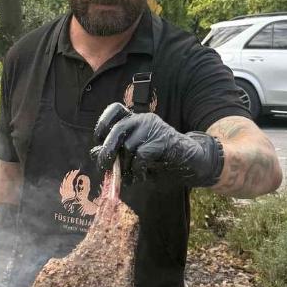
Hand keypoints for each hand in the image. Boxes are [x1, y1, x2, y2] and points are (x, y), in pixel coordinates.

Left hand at [93, 102, 223, 186]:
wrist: (191, 162)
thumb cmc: (161, 159)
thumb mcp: (134, 157)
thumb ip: (116, 153)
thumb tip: (94, 153)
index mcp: (136, 120)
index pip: (115, 110)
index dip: (102, 123)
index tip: (98, 139)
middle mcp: (144, 119)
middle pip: (117, 129)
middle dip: (107, 151)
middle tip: (104, 167)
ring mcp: (154, 128)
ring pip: (129, 147)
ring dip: (127, 167)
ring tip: (132, 176)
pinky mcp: (162, 140)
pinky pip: (141, 156)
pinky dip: (138, 170)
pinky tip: (143, 176)